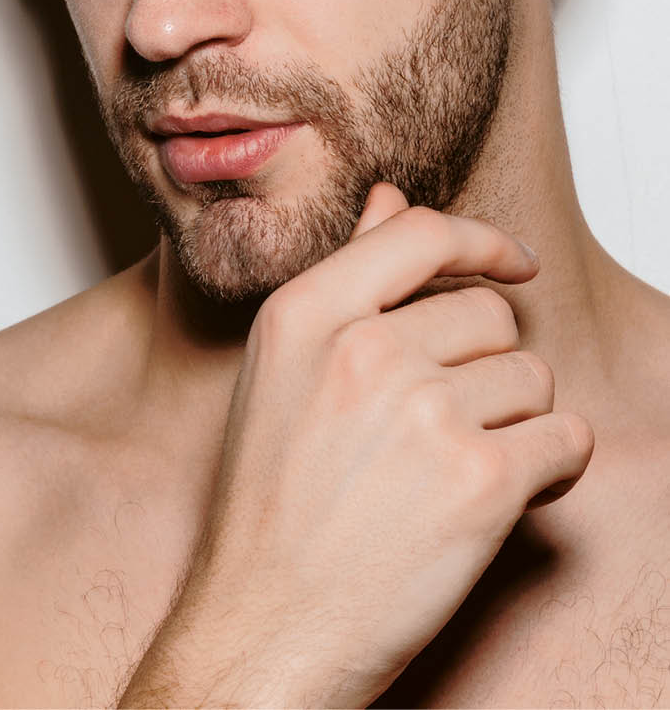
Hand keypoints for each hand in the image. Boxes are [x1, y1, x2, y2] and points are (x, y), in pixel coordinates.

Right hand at [120, 186, 593, 708]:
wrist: (265, 631)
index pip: (422, 232)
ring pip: (531, 376)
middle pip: (489, 313)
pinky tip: (503, 497)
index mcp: (306, 314)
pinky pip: (566, 440)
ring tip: (454, 471)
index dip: (484, 241)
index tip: (515, 263)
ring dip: (516, 422)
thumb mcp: (280, 370)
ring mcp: (424, 413)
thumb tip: (389, 201)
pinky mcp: (480, 483)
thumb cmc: (268, 507)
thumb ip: (344, 278)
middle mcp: (364, 350)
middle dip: (486, 366)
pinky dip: (554, 469)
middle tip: (444, 426)